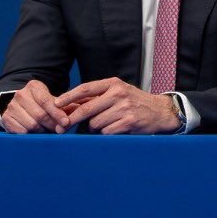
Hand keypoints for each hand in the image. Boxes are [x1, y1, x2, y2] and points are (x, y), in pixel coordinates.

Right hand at [0, 80, 65, 133]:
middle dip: (52, 124)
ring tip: (46, 130)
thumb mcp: (53, 101)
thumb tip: (76, 113)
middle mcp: (21, 94)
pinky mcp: (6, 118)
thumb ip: (66, 107)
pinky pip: (22, 131)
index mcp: (34, 86)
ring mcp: (11, 106)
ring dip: (42, 131)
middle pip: (40, 115)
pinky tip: (35, 133)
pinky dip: (31, 135)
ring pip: (32, 124)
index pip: (46, 101)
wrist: (21, 108)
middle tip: (59, 130)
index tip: (65, 122)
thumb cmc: (42, 106)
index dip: (57, 113)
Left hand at [57, 78, 181, 134]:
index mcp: (113, 83)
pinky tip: (115, 129)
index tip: (56, 104)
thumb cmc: (134, 102)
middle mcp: (118, 93)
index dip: (68, 97)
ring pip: (95, 124)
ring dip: (96, 128)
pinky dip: (106, 134)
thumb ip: (98, 97)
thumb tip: (71, 106)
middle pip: (86, 108)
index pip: (85, 89)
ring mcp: (124, 108)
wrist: (160, 111)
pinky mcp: (129, 122)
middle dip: (71, 119)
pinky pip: (106, 132)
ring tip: (106, 124)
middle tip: (61, 127)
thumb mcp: (118, 92)